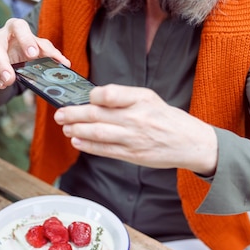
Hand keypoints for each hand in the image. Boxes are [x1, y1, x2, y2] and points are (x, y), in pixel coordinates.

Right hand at [0, 18, 70, 88]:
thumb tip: (65, 63)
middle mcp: (1, 34)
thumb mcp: (41, 50)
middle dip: (4, 62)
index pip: (19, 27)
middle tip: (12, 77)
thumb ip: (51, 54)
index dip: (25, 39)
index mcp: (17, 26)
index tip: (33, 54)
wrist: (15, 54)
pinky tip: (2, 84)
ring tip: (7, 82)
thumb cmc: (28, 48)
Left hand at [54, 84, 217, 175]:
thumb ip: (123, 97)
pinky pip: (105, 150)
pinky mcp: (132, 155)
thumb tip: (93, 99)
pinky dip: (88, 145)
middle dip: (74, 114)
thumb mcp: (149, 98)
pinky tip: (77, 141)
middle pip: (97, 115)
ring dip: (77, 130)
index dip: (92, 96)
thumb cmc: (166, 118)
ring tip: (66, 128)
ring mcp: (134, 138)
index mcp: (141, 99)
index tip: (84, 97)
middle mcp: (137, 118)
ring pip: (98, 133)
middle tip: (60, 113)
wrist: (189, 143)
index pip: (109, 94)